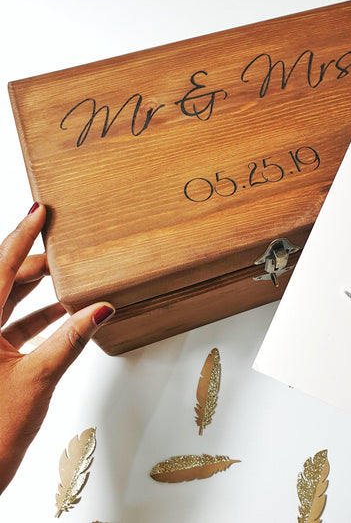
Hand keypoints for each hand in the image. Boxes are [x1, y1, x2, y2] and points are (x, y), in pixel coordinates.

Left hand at [0, 203, 113, 493]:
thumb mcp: (37, 377)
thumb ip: (71, 340)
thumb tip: (99, 310)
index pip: (0, 269)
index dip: (21, 237)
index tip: (38, 213)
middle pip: (4, 283)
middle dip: (34, 265)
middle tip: (62, 251)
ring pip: (10, 305)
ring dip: (38, 293)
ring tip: (65, 278)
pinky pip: (15, 328)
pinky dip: (40, 320)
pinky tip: (63, 316)